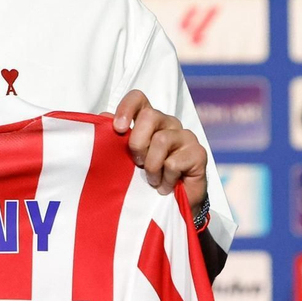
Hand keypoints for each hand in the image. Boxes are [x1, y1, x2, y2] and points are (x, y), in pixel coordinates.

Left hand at [111, 90, 207, 206]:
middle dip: (137, 143)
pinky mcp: (198, 153)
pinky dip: (165, 179)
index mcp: (150, 120)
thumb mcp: (127, 158)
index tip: (119, 128)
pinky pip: (174, 162)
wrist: (175, 202)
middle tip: (138, 163)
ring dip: (151, 166)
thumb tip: (103, 118)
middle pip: (150, 116)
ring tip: (152, 180)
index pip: (138, 98)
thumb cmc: (149, 176)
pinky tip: (166, 186)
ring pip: (161, 140)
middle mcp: (169, 123)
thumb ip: (116, 138)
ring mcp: (186, 136)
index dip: (126, 108)